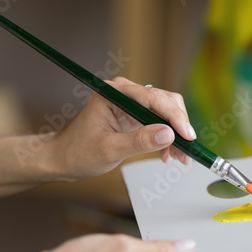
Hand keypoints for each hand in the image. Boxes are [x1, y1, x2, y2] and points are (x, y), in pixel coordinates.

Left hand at [46, 77, 196, 181]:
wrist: (65, 159)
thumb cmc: (78, 152)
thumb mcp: (109, 149)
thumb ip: (139, 141)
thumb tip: (168, 134)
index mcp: (114, 93)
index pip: (153, 98)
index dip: (174, 116)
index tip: (187, 135)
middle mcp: (125, 93)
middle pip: (165, 101)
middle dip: (179, 126)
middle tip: (185, 150)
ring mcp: (131, 103)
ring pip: (166, 111)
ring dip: (176, 133)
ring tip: (179, 156)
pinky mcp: (135, 115)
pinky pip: (160, 121)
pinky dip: (169, 137)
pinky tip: (168, 153)